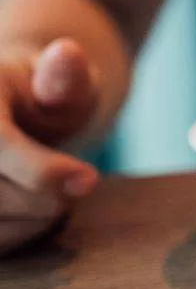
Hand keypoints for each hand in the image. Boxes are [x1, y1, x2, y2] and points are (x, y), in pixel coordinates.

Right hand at [0, 39, 99, 254]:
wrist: (12, 114)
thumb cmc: (42, 96)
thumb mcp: (61, 79)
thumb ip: (64, 76)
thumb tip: (68, 54)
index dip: (41, 170)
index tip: (89, 179)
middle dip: (46, 195)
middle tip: (78, 180)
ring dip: (35, 218)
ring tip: (54, 189)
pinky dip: (20, 234)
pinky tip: (34, 210)